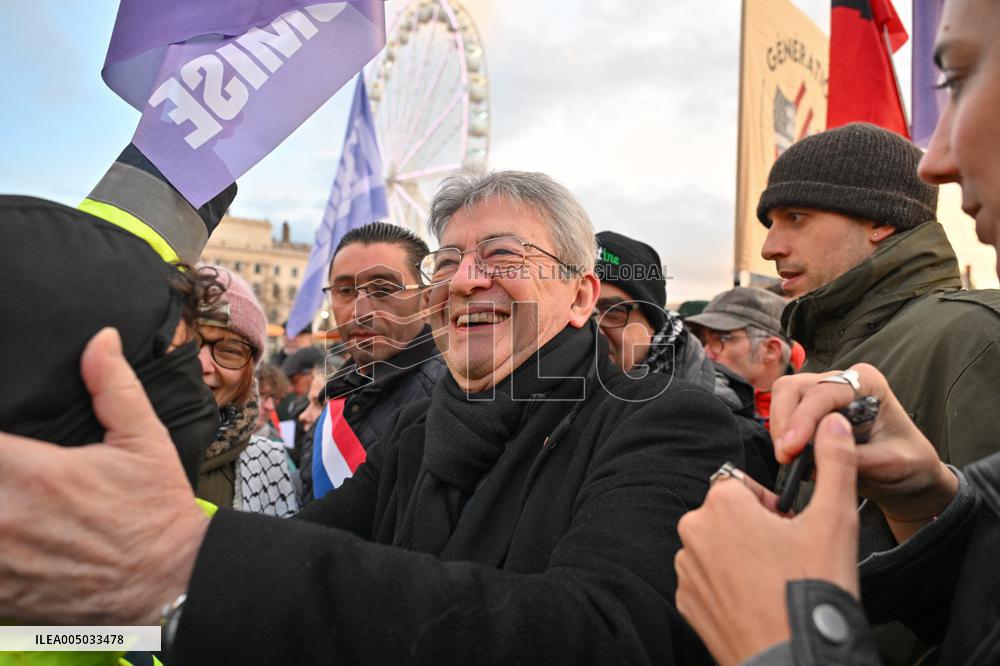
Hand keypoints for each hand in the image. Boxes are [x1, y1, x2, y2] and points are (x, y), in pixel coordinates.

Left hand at [0, 328, 208, 624]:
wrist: (171, 584)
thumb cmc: (156, 512)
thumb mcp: (145, 441)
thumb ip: (113, 387)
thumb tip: (100, 339)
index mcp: (34, 473)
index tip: (3, 446)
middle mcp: (6, 519)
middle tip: (8, 474)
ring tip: (7, 500)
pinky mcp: (0, 599)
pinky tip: (9, 539)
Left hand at [675, 414, 860, 665]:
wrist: (793, 656)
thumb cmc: (810, 589)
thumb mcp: (834, 519)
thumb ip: (834, 464)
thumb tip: (833, 425)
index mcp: (721, 504)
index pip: (740, 484)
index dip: (770, 504)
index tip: (790, 528)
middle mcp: (693, 532)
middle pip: (727, 515)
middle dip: (754, 529)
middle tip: (787, 557)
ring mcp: (686, 569)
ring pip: (717, 547)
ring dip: (740, 556)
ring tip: (774, 581)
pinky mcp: (686, 601)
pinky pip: (707, 580)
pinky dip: (727, 586)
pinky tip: (756, 601)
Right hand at [770, 364, 956, 540]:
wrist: (908, 476)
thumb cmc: (909, 462)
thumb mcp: (893, 463)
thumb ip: (857, 456)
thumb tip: (819, 450)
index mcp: (867, 382)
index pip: (823, 392)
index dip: (804, 418)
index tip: (793, 448)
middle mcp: (841, 382)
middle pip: (794, 388)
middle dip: (784, 421)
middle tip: (786, 455)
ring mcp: (823, 395)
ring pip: (783, 398)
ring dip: (779, 428)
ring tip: (787, 458)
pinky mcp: (810, 413)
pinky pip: (783, 415)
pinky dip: (781, 435)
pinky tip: (791, 456)